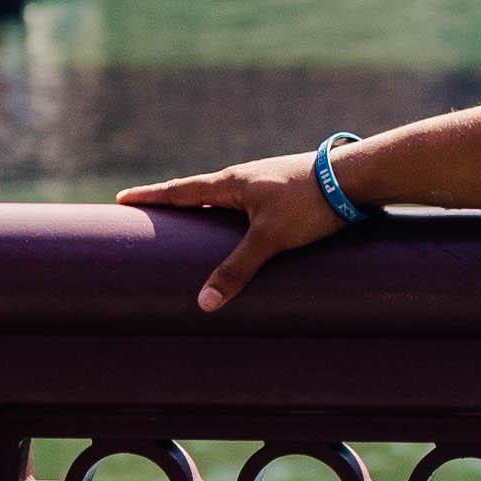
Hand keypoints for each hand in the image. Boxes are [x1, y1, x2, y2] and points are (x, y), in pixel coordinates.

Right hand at [117, 147, 347, 311]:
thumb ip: (237, 270)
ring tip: (193, 227)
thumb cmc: (310, 203)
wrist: (357, 178)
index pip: (179, 190)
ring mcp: (267, 182)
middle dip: (176, 205)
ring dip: (207, 211)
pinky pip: (249, 205)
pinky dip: (235, 218)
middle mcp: (245, 178)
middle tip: (153, 215)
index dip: (151, 197)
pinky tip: (244, 229)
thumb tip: (204, 303)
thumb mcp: (269, 239)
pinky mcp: (287, 191)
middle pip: (200, 193)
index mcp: (231, 183)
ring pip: (227, 200)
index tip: (123, 199)